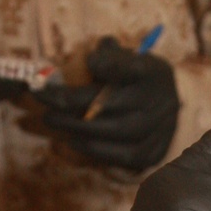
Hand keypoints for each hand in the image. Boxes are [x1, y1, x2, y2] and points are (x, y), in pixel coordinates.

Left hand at [33, 36, 178, 169]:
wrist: (168, 109)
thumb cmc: (136, 79)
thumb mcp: (129, 59)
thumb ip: (109, 54)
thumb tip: (91, 56)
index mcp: (152, 72)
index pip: (132, 67)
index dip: (110, 65)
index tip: (89, 61)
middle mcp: (159, 101)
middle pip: (111, 103)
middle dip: (70, 101)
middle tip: (42, 99)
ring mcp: (158, 130)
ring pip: (112, 131)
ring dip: (74, 126)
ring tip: (50, 119)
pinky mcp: (152, 153)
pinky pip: (118, 156)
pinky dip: (92, 149)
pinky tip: (72, 140)